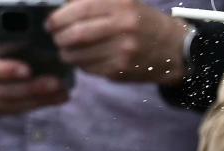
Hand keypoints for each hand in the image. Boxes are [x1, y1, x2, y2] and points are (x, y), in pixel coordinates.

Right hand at [0, 22, 68, 119]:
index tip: (28, 70)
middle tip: (56, 84)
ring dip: (37, 101)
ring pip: (8, 105)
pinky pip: (9, 112)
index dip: (6, 70)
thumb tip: (24, 34)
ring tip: (60, 93)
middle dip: (31, 89)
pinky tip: (50, 99)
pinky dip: (32, 106)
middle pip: (1, 91)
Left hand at [46, 0, 187, 83]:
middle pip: (77, 34)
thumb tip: (63, 6)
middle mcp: (123, 27)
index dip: (58, 18)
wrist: (173, 48)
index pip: (79, 10)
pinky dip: (80, 64)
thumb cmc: (142, 22)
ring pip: (80, 54)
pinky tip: (83, 59)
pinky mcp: (121, 70)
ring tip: (66, 50)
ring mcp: (123, 51)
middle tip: (56, 38)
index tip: (50, 23)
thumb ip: (94, 1)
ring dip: (67, 53)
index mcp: (121, 5)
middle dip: (59, 37)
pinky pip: (90, 68)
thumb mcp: (124, 2)